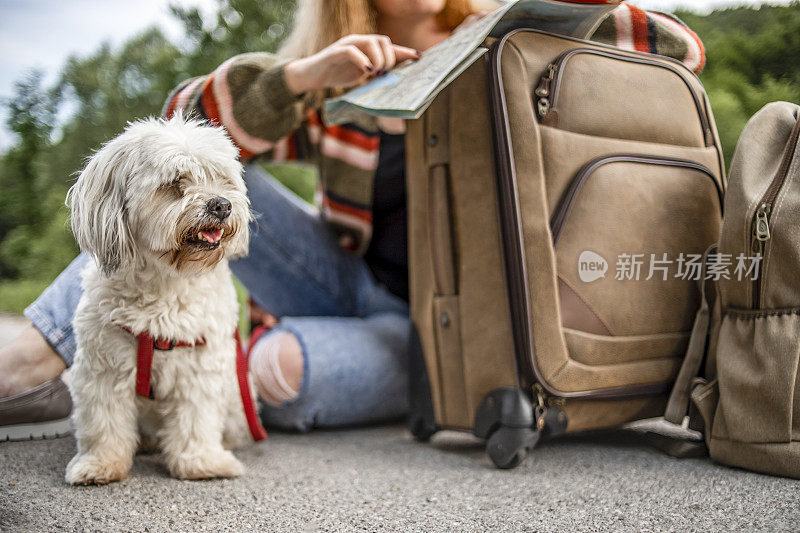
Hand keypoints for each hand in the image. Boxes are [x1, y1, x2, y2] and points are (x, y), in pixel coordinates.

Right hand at [284, 34, 419, 94]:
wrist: (312, 75)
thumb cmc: (337, 74)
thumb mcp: (360, 74)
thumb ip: (375, 73)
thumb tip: (393, 80)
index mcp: (367, 48)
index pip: (389, 46)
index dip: (405, 51)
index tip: (419, 57)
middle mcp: (359, 42)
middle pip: (383, 40)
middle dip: (389, 58)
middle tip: (383, 74)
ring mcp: (347, 45)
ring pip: (371, 42)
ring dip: (378, 59)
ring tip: (374, 73)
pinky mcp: (335, 52)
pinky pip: (352, 50)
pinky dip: (362, 60)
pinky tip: (366, 71)